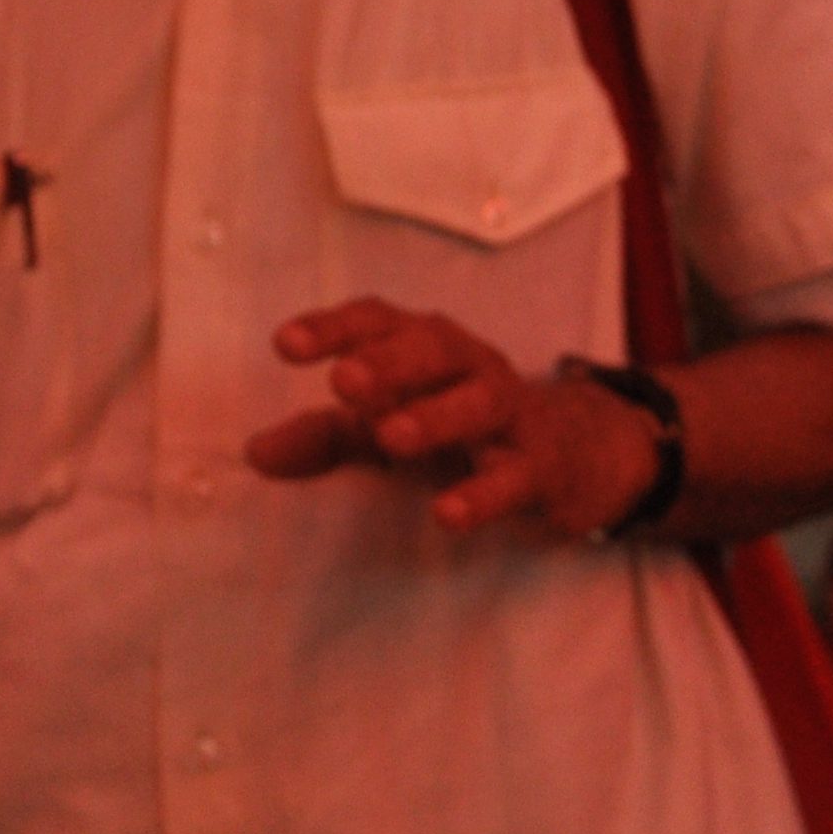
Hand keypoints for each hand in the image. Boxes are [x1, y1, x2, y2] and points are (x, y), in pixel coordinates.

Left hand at [246, 297, 664, 541]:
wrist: (578, 453)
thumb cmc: (462, 430)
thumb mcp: (391, 426)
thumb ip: (324, 437)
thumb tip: (254, 455)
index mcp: (427, 347)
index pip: (380, 320)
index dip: (335, 326)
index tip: (285, 344)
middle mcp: (471, 366)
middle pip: (433, 347)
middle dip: (388, 361)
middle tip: (342, 382)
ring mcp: (512, 413)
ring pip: (480, 401)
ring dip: (435, 415)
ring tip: (390, 436)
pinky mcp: (543, 466)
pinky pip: (515, 476)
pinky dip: (482, 492)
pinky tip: (448, 513)